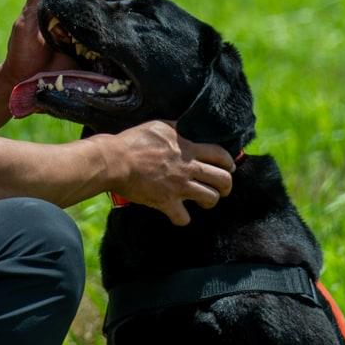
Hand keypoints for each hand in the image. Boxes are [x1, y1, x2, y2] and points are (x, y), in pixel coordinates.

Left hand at [0, 0, 128, 90]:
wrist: (27, 81)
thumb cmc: (21, 52)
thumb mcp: (24, 26)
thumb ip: (35, 2)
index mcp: (55, 7)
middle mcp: (70, 15)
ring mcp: (81, 30)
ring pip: (100, 6)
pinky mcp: (89, 46)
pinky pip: (104, 28)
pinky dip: (114, 16)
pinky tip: (123, 5)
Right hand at [99, 122, 233, 225]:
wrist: (115, 161)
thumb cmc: (133, 142)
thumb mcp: (159, 126)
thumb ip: (177, 129)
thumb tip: (187, 129)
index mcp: (187, 148)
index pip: (220, 155)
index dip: (228, 162)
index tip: (228, 167)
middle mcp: (188, 168)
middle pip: (223, 179)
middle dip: (226, 186)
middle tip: (222, 188)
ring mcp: (179, 187)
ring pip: (210, 199)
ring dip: (209, 201)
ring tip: (203, 201)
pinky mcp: (166, 202)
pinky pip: (183, 217)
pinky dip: (182, 218)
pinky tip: (178, 214)